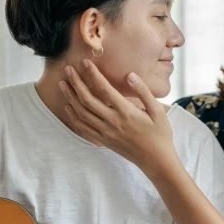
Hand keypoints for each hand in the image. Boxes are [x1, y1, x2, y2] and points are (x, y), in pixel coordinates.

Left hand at [59, 60, 175, 174]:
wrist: (156, 160)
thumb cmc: (160, 134)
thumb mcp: (158, 111)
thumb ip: (143, 91)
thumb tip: (130, 75)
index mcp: (125, 112)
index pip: (104, 88)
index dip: (93, 74)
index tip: (85, 62)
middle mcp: (112, 121)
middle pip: (87, 99)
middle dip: (75, 82)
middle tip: (67, 69)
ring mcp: (106, 132)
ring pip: (81, 113)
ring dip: (70, 97)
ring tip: (62, 84)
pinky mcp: (103, 141)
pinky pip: (83, 128)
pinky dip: (74, 116)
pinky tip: (69, 106)